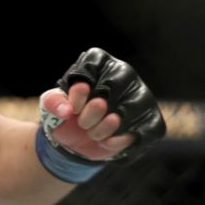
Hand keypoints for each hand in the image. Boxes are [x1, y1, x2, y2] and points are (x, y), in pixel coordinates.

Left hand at [40, 48, 165, 162]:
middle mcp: (124, 73)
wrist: (80, 137)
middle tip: (83, 124)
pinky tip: (108, 142)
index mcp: (99, 61)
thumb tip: (66, 110)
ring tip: (93, 134)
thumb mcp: (51, 104)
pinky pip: (144, 131)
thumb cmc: (68, 111)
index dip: (79, 91)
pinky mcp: (153, 119)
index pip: (91, 66)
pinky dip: (121, 140)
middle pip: (112, 87)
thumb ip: (53, 102)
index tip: (73, 108)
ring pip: (129, 110)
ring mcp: (142, 95)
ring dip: (105, 128)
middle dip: (92, 111)